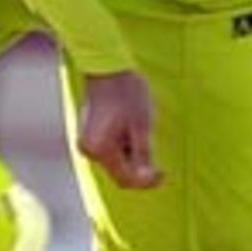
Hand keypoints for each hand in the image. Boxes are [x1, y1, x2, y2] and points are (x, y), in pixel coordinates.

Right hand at [77, 71, 163, 189]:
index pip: (126, 179)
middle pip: (120, 172)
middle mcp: (89, 151)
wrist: (107, 69)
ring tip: (140, 128)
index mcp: (101, 149)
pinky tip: (131, 126)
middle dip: (139, 166)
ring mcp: (87, 143)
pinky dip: (124, 146)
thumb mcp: (142, 126)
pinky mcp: (89, 136)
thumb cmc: (127, 95)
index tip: (164, 173)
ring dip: (132, 154)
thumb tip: (147, 179)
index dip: (146, 181)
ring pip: (116, 162)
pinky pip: (110, 150)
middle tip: (153, 143)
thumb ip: (143, 155)